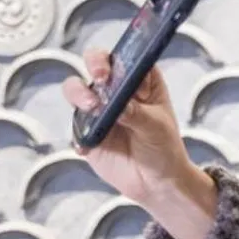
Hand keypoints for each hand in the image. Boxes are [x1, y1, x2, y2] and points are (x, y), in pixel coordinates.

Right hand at [63, 48, 196, 204]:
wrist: (156, 182)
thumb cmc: (164, 148)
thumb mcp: (157, 128)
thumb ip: (136, 113)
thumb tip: (117, 105)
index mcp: (142, 81)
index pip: (127, 56)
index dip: (120, 55)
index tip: (117, 66)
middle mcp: (117, 88)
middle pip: (96, 63)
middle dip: (95, 65)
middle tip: (101, 79)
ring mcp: (99, 107)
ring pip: (77, 88)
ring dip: (80, 94)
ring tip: (93, 109)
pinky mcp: (86, 129)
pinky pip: (74, 125)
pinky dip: (78, 133)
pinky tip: (88, 146)